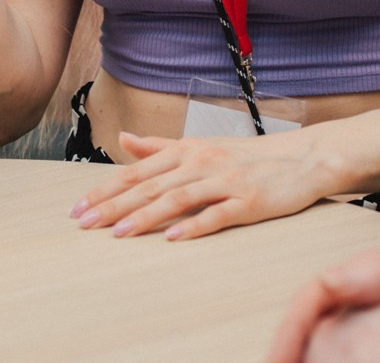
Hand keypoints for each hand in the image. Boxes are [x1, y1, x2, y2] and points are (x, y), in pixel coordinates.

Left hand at [69, 128, 335, 241]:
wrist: (301, 158)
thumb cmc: (246, 156)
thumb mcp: (200, 146)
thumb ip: (159, 146)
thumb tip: (124, 140)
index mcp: (186, 150)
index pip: (137, 172)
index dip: (106, 190)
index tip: (78, 208)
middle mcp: (202, 163)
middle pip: (151, 186)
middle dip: (114, 205)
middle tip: (84, 223)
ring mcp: (225, 182)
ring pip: (178, 199)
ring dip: (146, 217)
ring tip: (119, 233)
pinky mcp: (249, 201)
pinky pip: (217, 214)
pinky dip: (194, 226)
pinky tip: (174, 238)